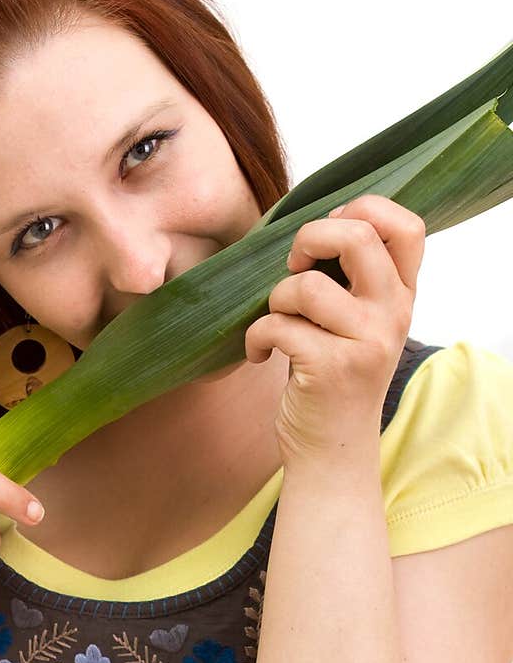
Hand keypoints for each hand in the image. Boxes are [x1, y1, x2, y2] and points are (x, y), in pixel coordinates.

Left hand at [244, 194, 423, 470]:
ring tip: (276, 324)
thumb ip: (354, 279)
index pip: (406, 226)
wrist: (332, 451)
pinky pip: (276, 325)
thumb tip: (315, 227)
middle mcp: (393, 315)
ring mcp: (366, 342)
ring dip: (275, 299)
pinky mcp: (330, 368)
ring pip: (306, 286)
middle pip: (357, 236)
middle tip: (294, 266)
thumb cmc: (332, 377)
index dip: (362, 211)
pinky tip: (260, 354)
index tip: (328, 238)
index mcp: (401, 296)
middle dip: (309, 237)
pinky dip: (256, 337)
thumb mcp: (358, 324)